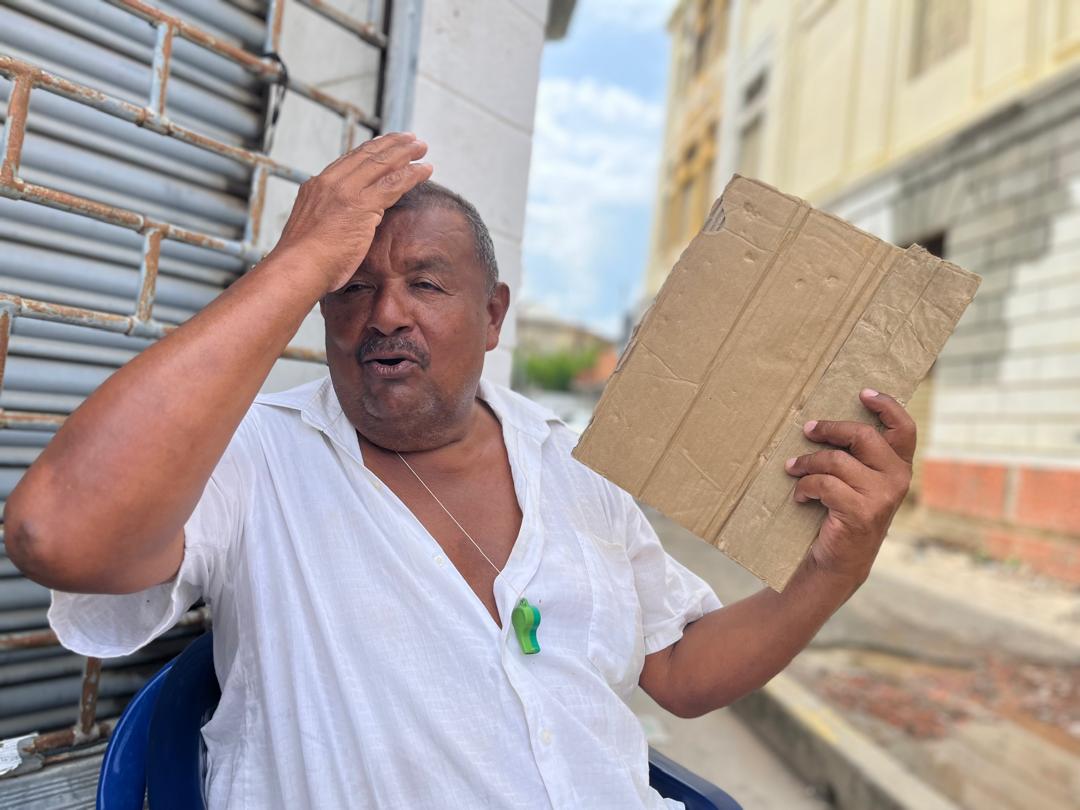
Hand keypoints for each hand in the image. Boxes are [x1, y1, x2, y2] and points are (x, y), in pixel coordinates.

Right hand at [269, 132, 432, 293]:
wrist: (297, 269)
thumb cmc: (303, 264)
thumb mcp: (311, 232)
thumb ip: (326, 222)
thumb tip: (336, 229)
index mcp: (316, 187)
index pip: (348, 161)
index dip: (369, 150)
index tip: (384, 144)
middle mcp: (330, 182)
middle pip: (366, 155)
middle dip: (391, 144)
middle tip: (409, 137)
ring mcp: (346, 191)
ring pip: (382, 164)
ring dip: (405, 152)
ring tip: (422, 146)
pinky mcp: (362, 205)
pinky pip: (394, 184)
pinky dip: (412, 174)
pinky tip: (426, 169)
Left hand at [784, 389, 914, 587]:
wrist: (838, 561)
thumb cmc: (841, 513)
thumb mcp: (855, 482)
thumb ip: (855, 456)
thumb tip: (823, 421)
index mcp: (899, 466)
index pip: (904, 428)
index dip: (887, 406)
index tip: (862, 393)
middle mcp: (898, 479)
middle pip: (863, 435)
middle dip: (829, 428)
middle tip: (806, 429)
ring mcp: (882, 497)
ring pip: (836, 460)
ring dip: (807, 462)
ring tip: (792, 469)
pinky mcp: (862, 512)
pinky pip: (824, 484)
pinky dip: (805, 487)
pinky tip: (800, 497)